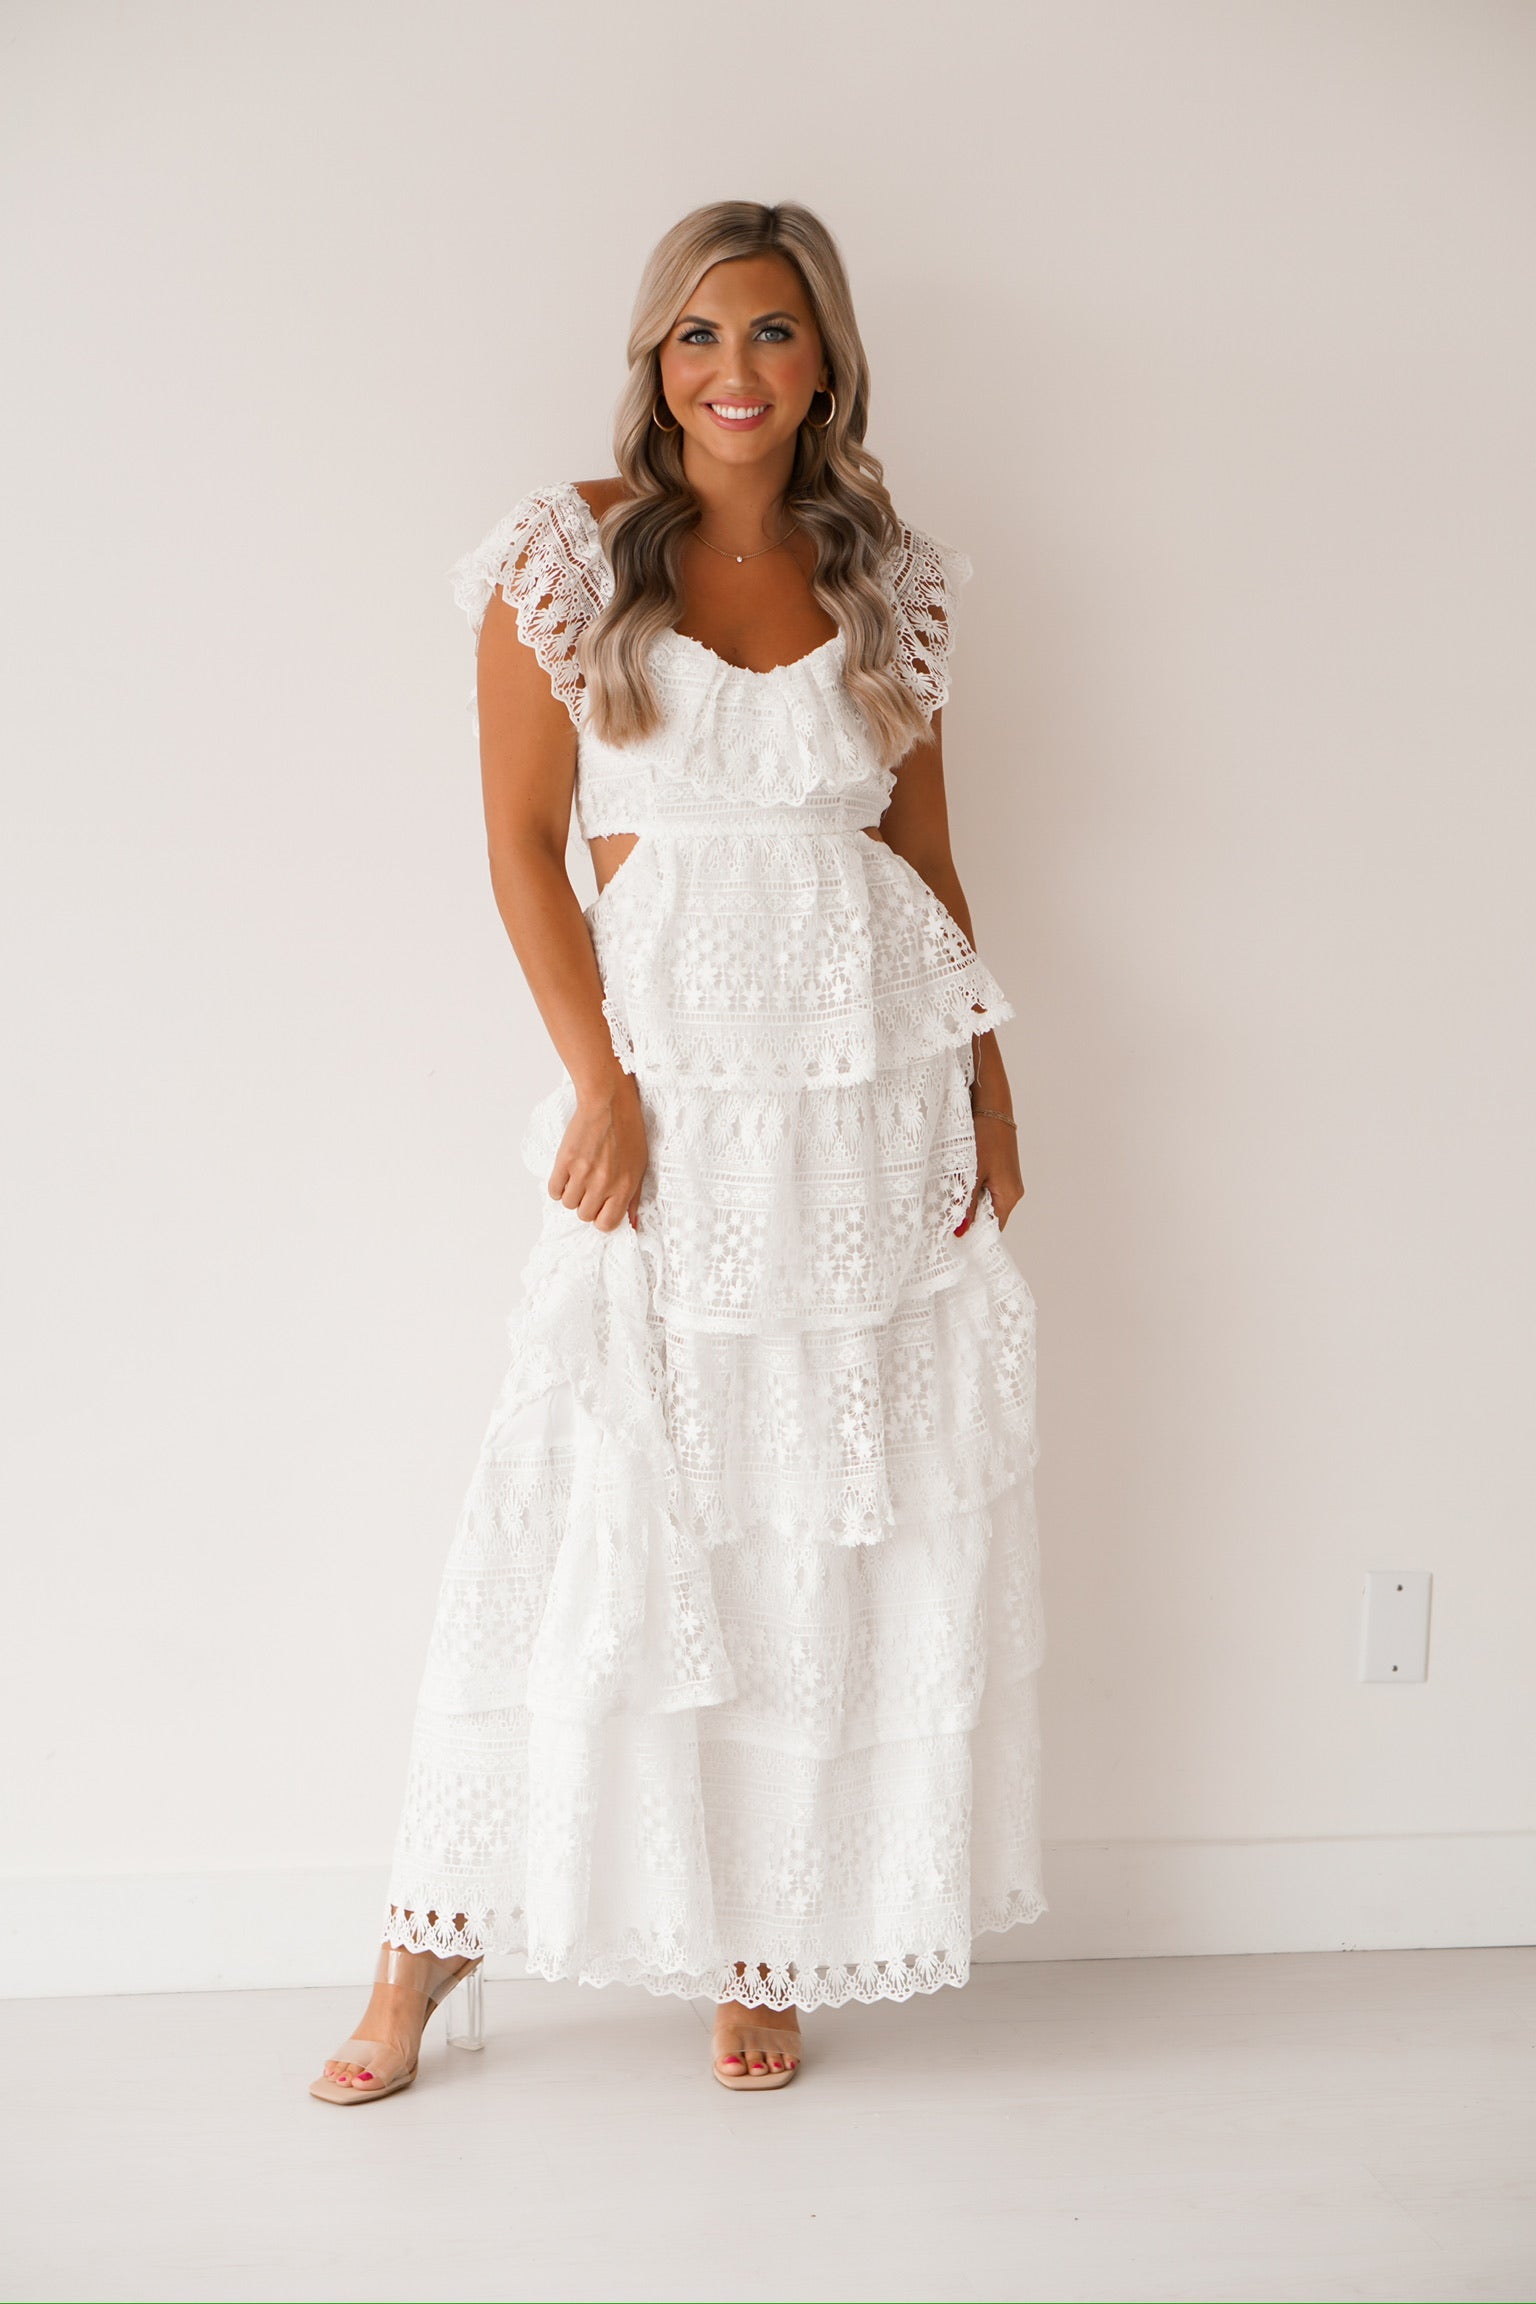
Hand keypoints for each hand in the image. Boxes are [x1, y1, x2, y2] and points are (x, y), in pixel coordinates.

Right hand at [548, 1077, 647, 1232]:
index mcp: (624, 1186)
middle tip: (591, 1187)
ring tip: (580, 1177)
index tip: (601, 1207)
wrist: (609, 1103)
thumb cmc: (628, 1132)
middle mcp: (603, 1183)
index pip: (606, 1223)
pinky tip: (566, 1175)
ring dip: (572, 1194)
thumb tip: (632, 1224)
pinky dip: (558, 1186)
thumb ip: (634, 1198)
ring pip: (568, 1204)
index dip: (602, 1218)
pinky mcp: (565, 1161)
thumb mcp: (640, 1166)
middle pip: (585, 1215)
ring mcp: (582, 1173)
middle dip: (587, 1205)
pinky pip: (554, 1190)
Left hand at [956, 1113, 1025, 1234]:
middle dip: (968, 1220)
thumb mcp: (972, 1173)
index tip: (950, 1238)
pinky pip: (986, 1189)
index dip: (972, 1236)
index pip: (992, 1229)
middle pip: (989, 1217)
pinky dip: (972, 1191)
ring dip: (968, 1204)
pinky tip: (957, 1186)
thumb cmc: (985, 1136)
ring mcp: (1007, 1181)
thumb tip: (960, 1232)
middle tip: (943, 1220)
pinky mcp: (1001, 1171)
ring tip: (947, 1202)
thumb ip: (967, 1204)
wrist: (992, 1106)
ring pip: (985, 1202)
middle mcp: (1012, 1192)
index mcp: (1009, 1196)